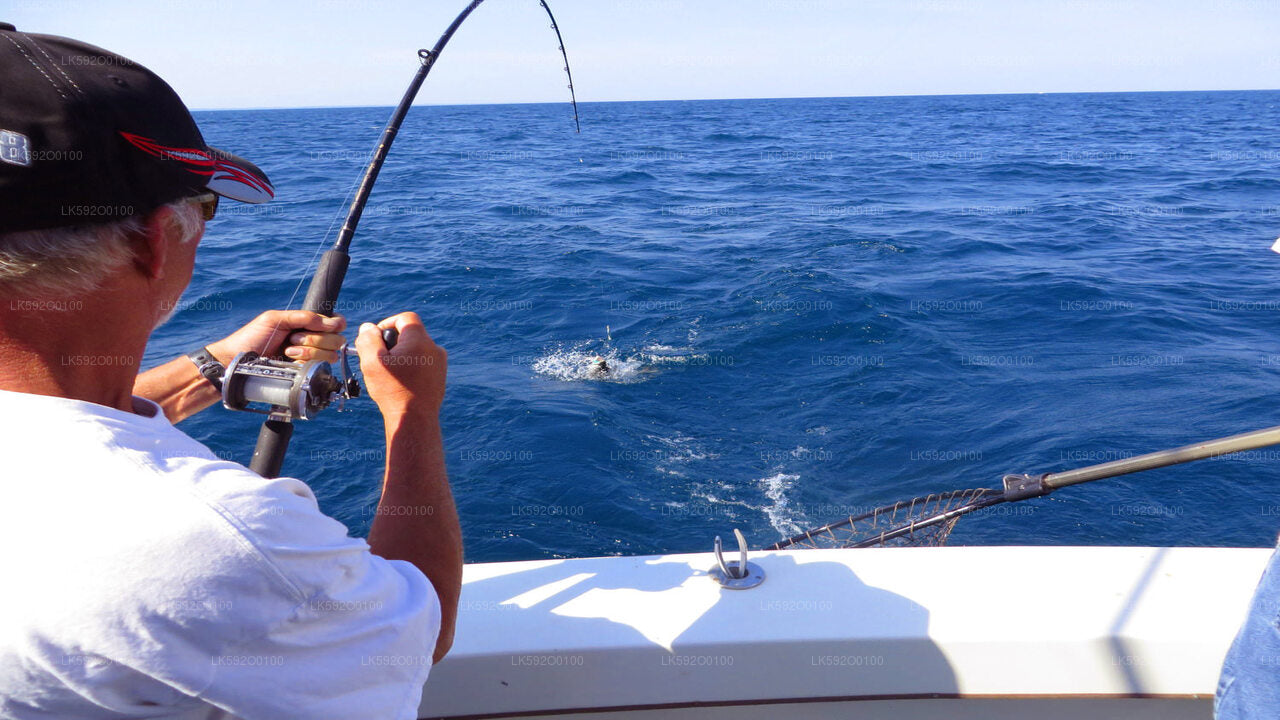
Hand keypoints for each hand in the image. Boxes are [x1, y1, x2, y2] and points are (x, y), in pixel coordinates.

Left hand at [207, 310, 346, 364]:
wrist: (237, 360)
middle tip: (293, 339)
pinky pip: (318, 368)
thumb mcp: (276, 319)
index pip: (336, 323)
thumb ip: (304, 317)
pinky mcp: (306, 374)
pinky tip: (289, 361)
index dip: (336, 324)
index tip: (324, 326)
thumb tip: (332, 322)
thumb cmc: (251, 337)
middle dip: (315, 339)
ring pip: (330, 355)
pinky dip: (304, 362)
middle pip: (336, 340)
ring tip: (288, 351)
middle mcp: (312, 342)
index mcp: (307, 325)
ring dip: (308, 351)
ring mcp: (310, 359)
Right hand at [355, 312, 446, 416]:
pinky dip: (410, 367)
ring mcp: (440, 363)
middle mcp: (434, 348)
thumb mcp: (372, 362)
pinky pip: (422, 363)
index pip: (405, 318)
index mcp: (420, 340)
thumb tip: (369, 328)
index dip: (388, 323)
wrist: (414, 420)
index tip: (376, 338)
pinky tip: (399, 383)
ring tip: (388, 374)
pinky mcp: (440, 377)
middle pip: (410, 334)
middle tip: (378, 359)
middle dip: (392, 343)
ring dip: (401, 356)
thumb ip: (368, 340)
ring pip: (416, 350)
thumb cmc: (393, 391)